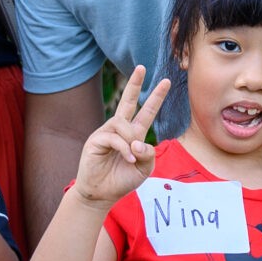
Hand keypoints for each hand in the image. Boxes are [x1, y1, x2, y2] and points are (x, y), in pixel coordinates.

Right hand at [73, 66, 169, 207]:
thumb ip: (148, 153)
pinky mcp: (95, 140)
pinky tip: (127, 158)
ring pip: (123, 124)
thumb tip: (137, 141)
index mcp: (133, 134)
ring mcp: (106, 133)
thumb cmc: (122, 180)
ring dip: (131, 140)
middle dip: (134, 83)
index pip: (146, 111)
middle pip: (127, 101)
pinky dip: (124, 148)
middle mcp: (119, 129)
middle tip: (142, 67)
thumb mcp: (144, 168)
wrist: (102, 194)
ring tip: (131, 157)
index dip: (156, 97)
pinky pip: (114, 137)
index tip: (166, 81)